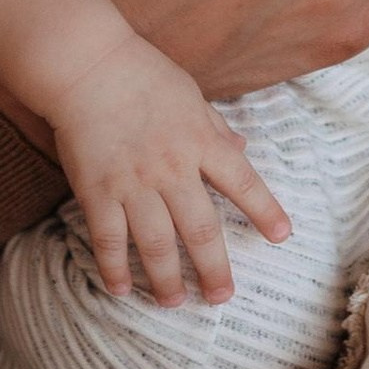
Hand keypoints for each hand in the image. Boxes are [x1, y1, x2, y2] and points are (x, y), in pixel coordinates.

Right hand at [48, 32, 290, 305]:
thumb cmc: (142, 74)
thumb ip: (215, 128)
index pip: (243, 182)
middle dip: (213, 269)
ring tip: (174, 302)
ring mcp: (134, 183)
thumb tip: (241, 150)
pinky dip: (114, 267)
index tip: (281, 237)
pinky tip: (121, 288)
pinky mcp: (98, 190)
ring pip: (156, 243)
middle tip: (221, 297)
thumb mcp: (191, 95)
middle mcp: (173, 168)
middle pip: (200, 229)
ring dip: (166, 279)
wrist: (87, 65)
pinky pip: (109, 238)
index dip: (264, 211)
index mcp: (200, 142)